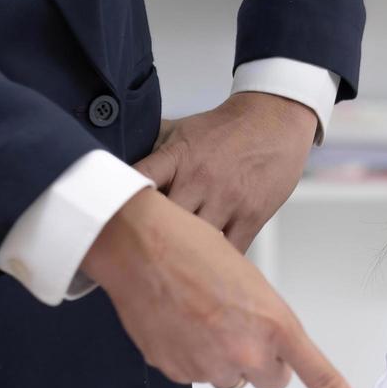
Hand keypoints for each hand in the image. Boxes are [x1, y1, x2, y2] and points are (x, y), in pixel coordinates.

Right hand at [80, 188, 376, 387]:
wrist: (139, 244)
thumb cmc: (196, 250)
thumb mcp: (252, 284)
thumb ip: (266, 325)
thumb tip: (262, 351)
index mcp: (275, 325)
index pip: (322, 380)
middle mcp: (246, 352)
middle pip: (271, 380)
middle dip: (261, 361)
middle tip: (238, 323)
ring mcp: (208, 366)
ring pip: (230, 378)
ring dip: (222, 357)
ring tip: (200, 315)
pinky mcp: (175, 371)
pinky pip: (195, 374)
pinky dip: (189, 355)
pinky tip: (177, 322)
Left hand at [134, 92, 317, 252]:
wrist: (275, 120)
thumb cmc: (227, 129)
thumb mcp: (183, 129)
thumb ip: (153, 149)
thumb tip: (117, 161)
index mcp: (177, 157)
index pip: (139, 180)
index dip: (120, 202)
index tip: (111, 219)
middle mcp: (199, 180)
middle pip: (163, 222)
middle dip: (150, 236)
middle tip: (142, 250)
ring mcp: (227, 200)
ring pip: (196, 242)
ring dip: (184, 254)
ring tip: (172, 266)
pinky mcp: (252, 215)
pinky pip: (230, 251)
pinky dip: (217, 261)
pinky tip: (207, 264)